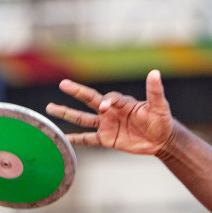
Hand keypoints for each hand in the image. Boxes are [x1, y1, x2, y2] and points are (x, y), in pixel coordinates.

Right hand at [46, 71, 175, 155]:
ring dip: (67, 113)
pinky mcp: (106, 139)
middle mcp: (110, 111)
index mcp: (121, 102)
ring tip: (50, 108)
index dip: (107, 102)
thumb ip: (154, 91)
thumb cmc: (161, 120)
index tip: (105, 107)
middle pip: (89, 100)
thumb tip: (155, 72)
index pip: (109, 99)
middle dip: (76, 92)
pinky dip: (76, 139)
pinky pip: (88, 139)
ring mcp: (106, 125)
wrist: (161, 139)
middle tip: (63, 84)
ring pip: (82, 118)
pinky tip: (63, 138)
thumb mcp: (159, 107)